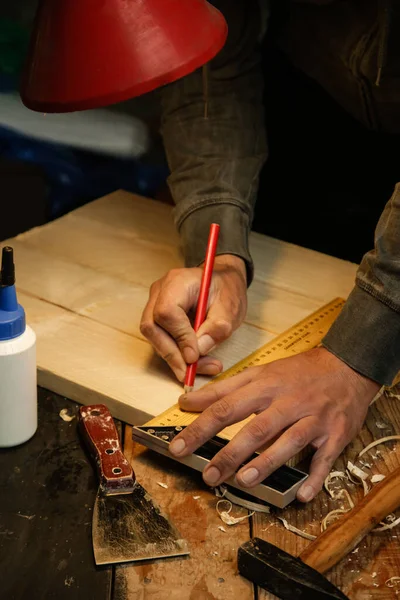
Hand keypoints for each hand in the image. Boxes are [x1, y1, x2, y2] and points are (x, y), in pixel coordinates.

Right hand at [140, 254, 246, 381]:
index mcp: (178, 282)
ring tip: (200, 368)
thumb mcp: (231, 307)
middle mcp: (160, 291)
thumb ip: (216, 328)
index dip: (179, 336)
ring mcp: (155, 303)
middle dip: (171, 354)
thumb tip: (197, 352)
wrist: (223, 280)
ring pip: (154, 337)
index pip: (167, 312)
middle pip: (152, 327)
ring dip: (174, 358)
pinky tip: (196, 363)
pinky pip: (160, 339)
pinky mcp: (158, 317)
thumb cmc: (226, 289)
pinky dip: (176, 355)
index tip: (194, 356)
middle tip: (189, 374)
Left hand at [169, 347, 379, 501]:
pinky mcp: (335, 434)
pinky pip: (325, 458)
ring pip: (289, 442)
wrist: (347, 367)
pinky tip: (301, 495)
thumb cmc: (298, 372)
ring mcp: (313, 419)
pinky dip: (314, 477)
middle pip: (256, 428)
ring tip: (244, 481)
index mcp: (266, 386)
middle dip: (230, 453)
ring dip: (267, 463)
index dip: (200, 428)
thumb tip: (186, 401)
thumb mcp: (260, 372)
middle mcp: (288, 402)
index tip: (178, 447)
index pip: (226, 407)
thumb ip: (223, 388)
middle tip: (209, 475)